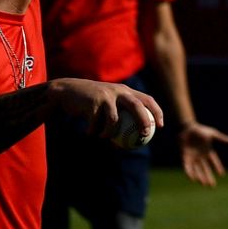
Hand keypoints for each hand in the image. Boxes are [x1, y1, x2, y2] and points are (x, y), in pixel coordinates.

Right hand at [48, 79, 164, 142]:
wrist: (67, 91)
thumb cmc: (90, 101)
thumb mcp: (107, 102)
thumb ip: (120, 112)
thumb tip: (132, 135)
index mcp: (125, 90)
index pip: (147, 99)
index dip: (156, 112)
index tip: (160, 126)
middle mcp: (118, 91)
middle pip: (137, 106)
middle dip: (144, 121)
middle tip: (144, 135)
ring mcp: (106, 96)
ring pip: (114, 120)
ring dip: (110, 132)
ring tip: (105, 137)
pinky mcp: (93, 102)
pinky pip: (96, 123)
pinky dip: (93, 130)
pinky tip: (89, 133)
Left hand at [179, 121, 227, 185]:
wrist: (188, 128)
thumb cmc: (200, 130)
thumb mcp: (212, 133)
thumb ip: (221, 138)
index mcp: (208, 151)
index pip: (214, 161)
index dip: (218, 167)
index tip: (222, 174)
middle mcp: (201, 156)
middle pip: (206, 169)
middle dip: (209, 177)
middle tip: (212, 186)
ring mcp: (193, 157)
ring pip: (197, 170)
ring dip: (201, 177)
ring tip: (204, 184)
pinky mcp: (186, 156)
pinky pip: (188, 166)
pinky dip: (190, 172)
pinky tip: (193, 178)